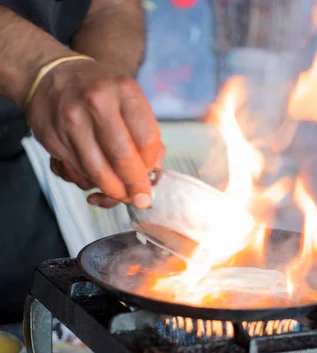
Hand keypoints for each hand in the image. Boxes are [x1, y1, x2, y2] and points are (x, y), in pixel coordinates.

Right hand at [26, 58, 163, 207]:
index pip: (147, 140)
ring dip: (112, 190)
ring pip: (98, 172)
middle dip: (134, 186)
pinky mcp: (52, 138)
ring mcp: (70, 120)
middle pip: (122, 159)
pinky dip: (89, 181)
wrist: (50, 75)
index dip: (151, 165)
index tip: (151, 176)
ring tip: (120, 192)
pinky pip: (76, 172)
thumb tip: (152, 172)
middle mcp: (95, 102)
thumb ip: (143, 132)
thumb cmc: (98, 91)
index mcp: (122, 89)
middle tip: (140, 198)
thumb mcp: (127, 97)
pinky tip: (95, 177)